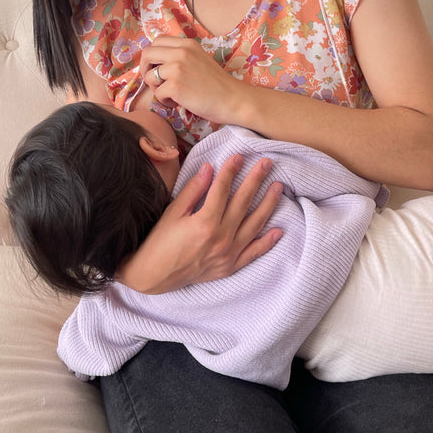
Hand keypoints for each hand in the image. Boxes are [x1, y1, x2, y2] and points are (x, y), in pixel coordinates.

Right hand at [115, 154, 282, 293]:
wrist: (153, 276)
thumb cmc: (159, 242)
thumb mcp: (172, 213)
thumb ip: (193, 190)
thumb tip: (209, 167)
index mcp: (204, 223)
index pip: (223, 190)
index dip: (231, 170)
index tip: (239, 156)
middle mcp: (221, 239)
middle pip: (243, 203)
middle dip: (256, 180)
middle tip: (267, 163)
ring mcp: (228, 255)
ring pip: (254, 224)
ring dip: (268, 204)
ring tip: (278, 187)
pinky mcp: (229, 267)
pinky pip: (253, 253)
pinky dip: (267, 242)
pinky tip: (278, 230)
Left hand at [140, 36, 246, 124]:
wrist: (233, 99)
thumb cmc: (217, 84)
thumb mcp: (200, 59)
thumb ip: (181, 56)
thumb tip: (157, 62)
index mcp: (187, 44)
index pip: (157, 41)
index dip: (152, 56)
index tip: (156, 68)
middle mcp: (181, 52)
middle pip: (147, 54)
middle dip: (145, 70)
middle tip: (155, 82)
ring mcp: (177, 68)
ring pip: (149, 76)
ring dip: (156, 89)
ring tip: (172, 95)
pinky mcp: (175, 86)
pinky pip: (157, 94)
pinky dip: (165, 101)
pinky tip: (178, 103)